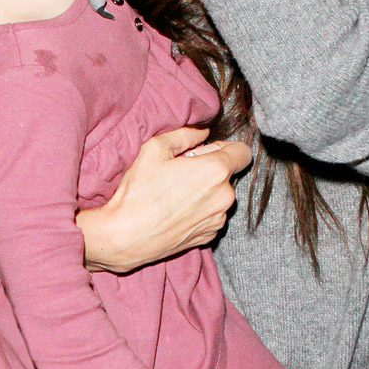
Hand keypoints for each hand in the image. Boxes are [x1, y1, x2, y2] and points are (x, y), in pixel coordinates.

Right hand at [80, 126, 251, 272]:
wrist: (126, 236)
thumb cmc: (139, 192)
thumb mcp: (155, 148)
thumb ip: (185, 134)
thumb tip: (203, 131)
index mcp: (216, 171)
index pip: (242, 152)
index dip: (225, 147)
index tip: (205, 151)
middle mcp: (226, 197)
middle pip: (228, 174)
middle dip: (209, 169)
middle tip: (180, 173)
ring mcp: (219, 219)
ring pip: (220, 196)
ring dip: (205, 191)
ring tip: (175, 194)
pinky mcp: (209, 236)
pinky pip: (212, 215)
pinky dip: (200, 211)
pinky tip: (176, 211)